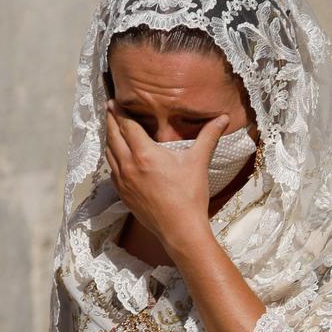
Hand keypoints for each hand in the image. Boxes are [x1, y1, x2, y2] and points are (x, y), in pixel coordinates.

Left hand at [104, 104, 226, 256]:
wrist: (180, 230)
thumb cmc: (190, 195)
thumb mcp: (198, 162)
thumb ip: (208, 136)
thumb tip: (222, 118)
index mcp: (145, 154)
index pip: (126, 125)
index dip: (119, 111)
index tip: (114, 101)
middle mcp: (129, 165)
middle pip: (113, 136)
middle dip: (111, 120)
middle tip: (109, 108)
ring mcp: (123, 181)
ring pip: (109, 153)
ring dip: (109, 138)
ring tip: (112, 129)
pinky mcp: (123, 194)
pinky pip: (112, 170)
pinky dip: (112, 158)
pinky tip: (117, 156)